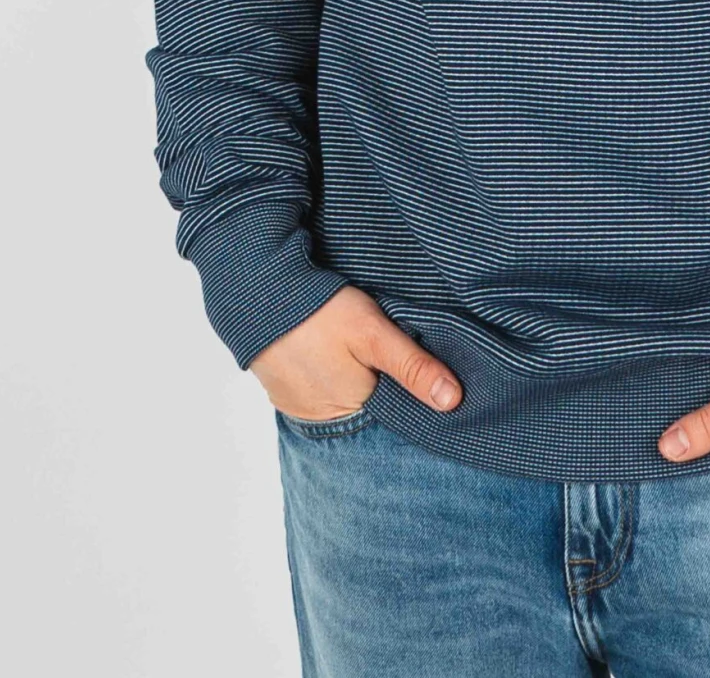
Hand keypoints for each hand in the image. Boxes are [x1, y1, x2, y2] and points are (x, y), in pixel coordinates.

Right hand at [249, 284, 463, 422]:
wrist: (255, 290)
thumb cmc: (319, 310)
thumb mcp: (373, 333)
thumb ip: (412, 366)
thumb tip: (454, 402)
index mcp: (351, 410)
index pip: (394, 412)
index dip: (408, 391)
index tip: (420, 368)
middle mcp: (322, 420)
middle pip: (368, 407)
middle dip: (381, 386)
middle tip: (381, 353)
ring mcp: (298, 408)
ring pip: (341, 400)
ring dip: (352, 381)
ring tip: (353, 351)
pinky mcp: (282, 392)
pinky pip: (316, 393)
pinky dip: (326, 377)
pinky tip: (330, 353)